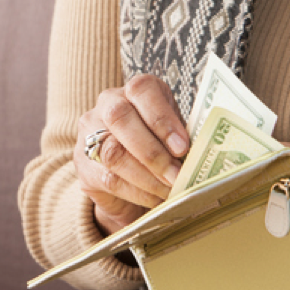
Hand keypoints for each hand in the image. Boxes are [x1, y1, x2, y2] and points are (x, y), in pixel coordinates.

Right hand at [74, 74, 189, 235]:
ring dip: (148, 176)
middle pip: (120, 118)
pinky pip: (110, 179)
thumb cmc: (161, 145)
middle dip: (153, 151)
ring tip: (171, 190)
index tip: (182, 146)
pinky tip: (157, 199)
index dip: (162, 119)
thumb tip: (204, 155)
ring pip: (113, 152)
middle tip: (177, 174)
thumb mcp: (174, 133)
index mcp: (136, 90)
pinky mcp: (84, 165)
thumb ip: (183, 137)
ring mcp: (90, 133)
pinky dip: (139, 192)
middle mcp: (108, 104)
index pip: (142, 91)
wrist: (129, 174)